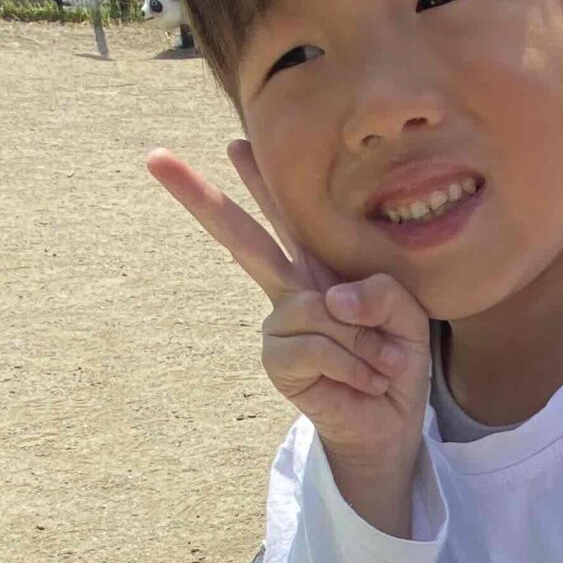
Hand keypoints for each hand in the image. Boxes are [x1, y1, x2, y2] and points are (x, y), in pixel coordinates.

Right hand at [147, 146, 429, 529]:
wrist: (392, 420)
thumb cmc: (396, 359)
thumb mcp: (407, 314)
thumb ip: (380, 292)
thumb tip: (327, 298)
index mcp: (320, 268)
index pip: (287, 217)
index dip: (261, 182)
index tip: (235, 142)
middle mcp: (291, 291)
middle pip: (240, 238)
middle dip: (200, 197)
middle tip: (155, 158)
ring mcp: (280, 326)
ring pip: (315, 310)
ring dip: (361, 340)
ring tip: (382, 362)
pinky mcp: (278, 362)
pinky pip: (316, 346)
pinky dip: (352, 363)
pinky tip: (367, 379)